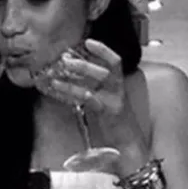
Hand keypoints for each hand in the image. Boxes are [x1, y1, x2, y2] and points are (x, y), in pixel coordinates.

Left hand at [51, 38, 144, 154]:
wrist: (129, 146)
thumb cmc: (116, 128)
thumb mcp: (105, 106)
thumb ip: (95, 93)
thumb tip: (74, 84)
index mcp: (118, 87)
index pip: (115, 62)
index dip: (103, 51)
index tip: (88, 42)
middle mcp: (118, 90)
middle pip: (105, 69)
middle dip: (84, 61)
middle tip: (65, 58)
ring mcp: (115, 100)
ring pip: (99, 79)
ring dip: (78, 73)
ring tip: (58, 72)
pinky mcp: (109, 111)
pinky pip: (89, 97)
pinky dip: (72, 91)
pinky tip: (59, 88)